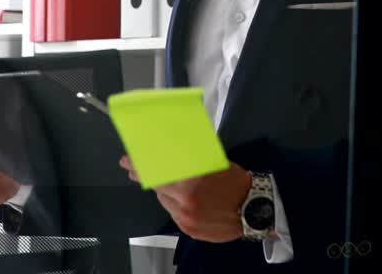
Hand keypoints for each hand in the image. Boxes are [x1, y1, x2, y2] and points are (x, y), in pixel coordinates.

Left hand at [119, 156, 250, 242]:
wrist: (253, 209)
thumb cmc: (235, 184)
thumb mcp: (213, 164)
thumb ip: (189, 162)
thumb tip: (168, 154)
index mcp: (192, 180)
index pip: (157, 171)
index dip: (139, 166)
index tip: (128, 161)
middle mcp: (186, 200)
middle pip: (158, 186)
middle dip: (150, 178)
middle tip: (135, 169)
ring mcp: (186, 217)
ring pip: (165, 201)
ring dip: (167, 192)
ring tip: (179, 186)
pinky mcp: (188, 229)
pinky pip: (174, 213)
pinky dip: (177, 205)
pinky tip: (187, 200)